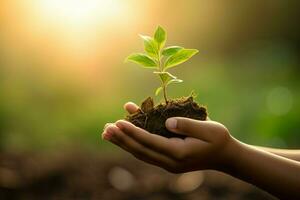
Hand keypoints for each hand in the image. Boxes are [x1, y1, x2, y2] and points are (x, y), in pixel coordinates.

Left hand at [102, 102, 233, 172]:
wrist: (226, 156)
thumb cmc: (219, 139)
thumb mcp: (208, 128)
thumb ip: (187, 124)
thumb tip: (166, 122)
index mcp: (179, 153)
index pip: (150, 142)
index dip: (133, 132)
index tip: (118, 122)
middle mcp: (170, 161)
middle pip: (140, 150)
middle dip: (122, 139)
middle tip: (106, 129)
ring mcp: (167, 163)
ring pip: (140, 153)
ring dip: (124, 143)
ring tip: (108, 133)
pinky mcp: (167, 160)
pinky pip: (147, 152)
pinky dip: (134, 144)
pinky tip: (125, 136)